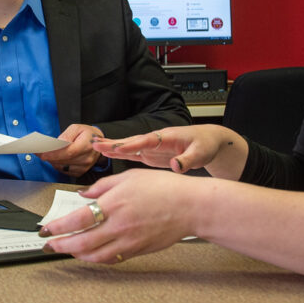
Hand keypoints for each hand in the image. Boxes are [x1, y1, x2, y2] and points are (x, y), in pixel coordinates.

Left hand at [38, 169, 199, 262]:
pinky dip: (96, 258)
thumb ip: (102, 186)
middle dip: (60, 246)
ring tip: (67, 249)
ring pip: (94, 256)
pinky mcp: (138, 250)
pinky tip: (90, 253)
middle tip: (49, 246)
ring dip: (76, 255)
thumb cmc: (164, 188)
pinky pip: (111, 259)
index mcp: (114, 204)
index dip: (56, 228)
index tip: (45, 230)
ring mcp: (129, 241)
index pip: (76, 220)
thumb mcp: (129, 177)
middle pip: (81, 243)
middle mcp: (119, 225)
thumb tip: (83, 195)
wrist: (191, 206)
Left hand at [40, 123, 102, 177]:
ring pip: (63, 167)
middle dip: (49, 157)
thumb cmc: (87, 134)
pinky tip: (54, 159)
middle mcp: (87, 158)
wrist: (98, 143)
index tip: (42, 153)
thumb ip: (67, 135)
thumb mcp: (77, 128)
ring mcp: (85, 167)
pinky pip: (65, 171)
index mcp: (87, 145)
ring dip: (52, 161)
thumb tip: (58, 143)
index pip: (69, 152)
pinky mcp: (81, 172)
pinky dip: (58, 165)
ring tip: (46, 154)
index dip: (54, 154)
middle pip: (64, 161)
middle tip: (38, 152)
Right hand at [93, 124, 247, 177]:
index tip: (118, 147)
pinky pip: (132, 153)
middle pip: (132, 141)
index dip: (132, 145)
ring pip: (129, 146)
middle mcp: (156, 140)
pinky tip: (108, 154)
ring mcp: (152, 147)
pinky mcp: (151, 154)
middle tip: (96, 144)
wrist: (208, 142)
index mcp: (167, 137)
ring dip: (113, 147)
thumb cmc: (205, 145)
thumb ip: (187, 160)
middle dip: (114, 143)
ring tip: (95, 146)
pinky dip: (119, 153)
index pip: (146, 141)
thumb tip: (176, 165)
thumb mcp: (200, 154)